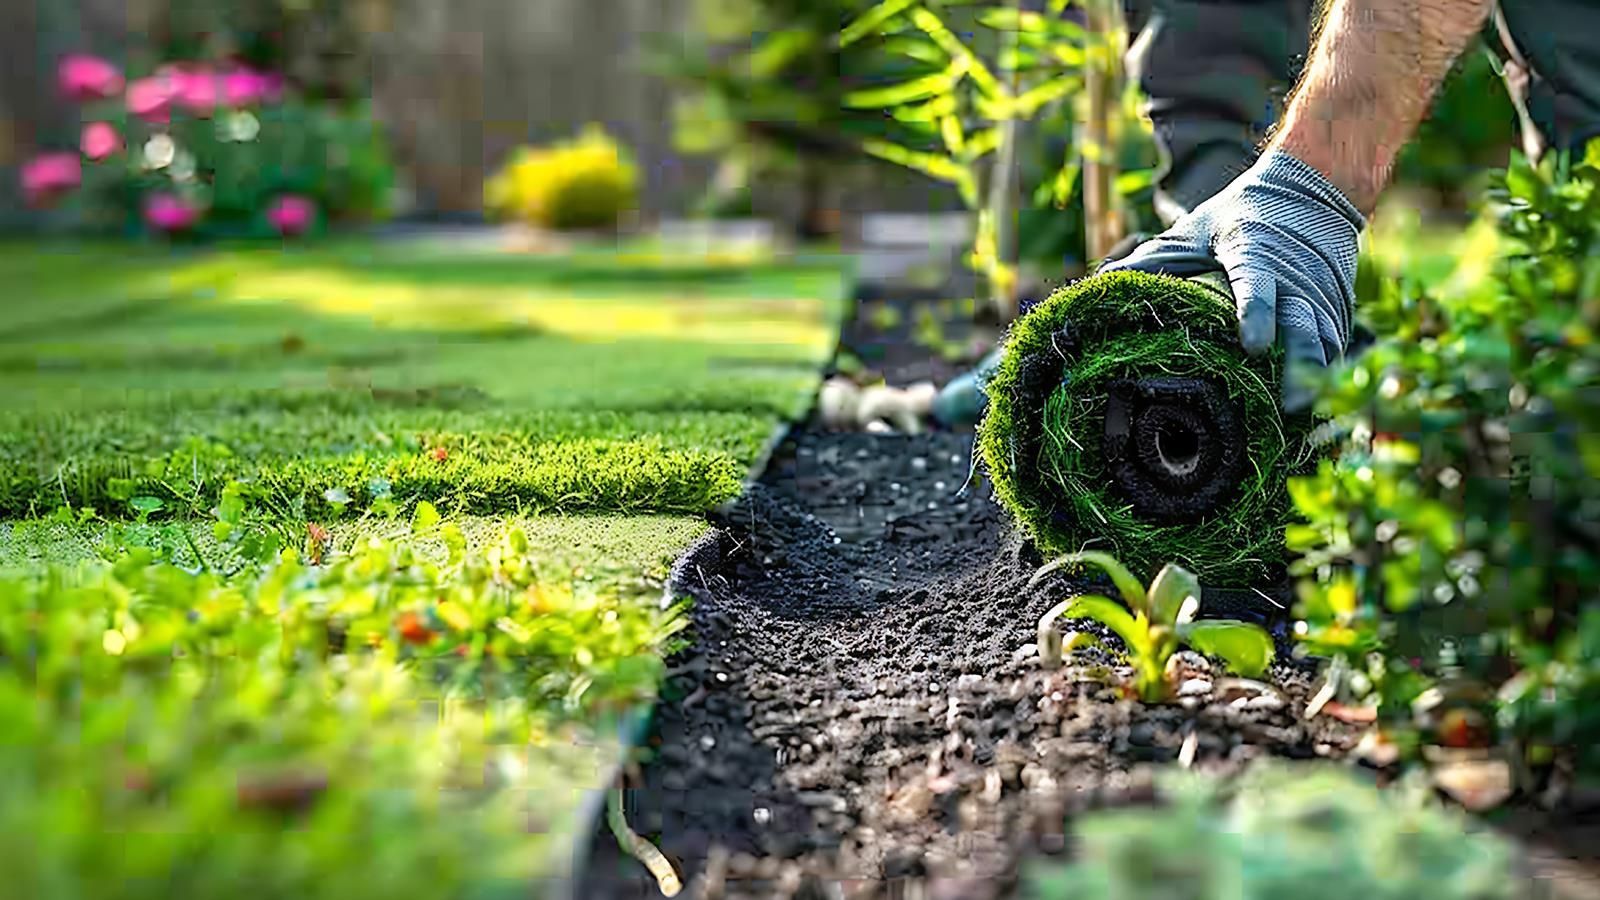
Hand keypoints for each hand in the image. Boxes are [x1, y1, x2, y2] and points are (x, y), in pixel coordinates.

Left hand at [1098, 149, 1364, 411]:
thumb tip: (1097, 285)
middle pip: (1305, 324)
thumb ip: (1153, 260)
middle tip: (1290, 405)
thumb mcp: (1195, 230)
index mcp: (1255, 252)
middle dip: (1301, 365)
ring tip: (1302, 421)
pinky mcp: (1339, 309)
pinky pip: (1337, 349)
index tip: (1254, 346)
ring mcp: (1322, 295)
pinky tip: (1315, 413)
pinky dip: (1330, 378)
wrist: (1312, 189)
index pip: (1257, 285)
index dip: (1257, 314)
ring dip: (1319, 381)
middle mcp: (1296, 277)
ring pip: (1327, 342)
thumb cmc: (1239, 216)